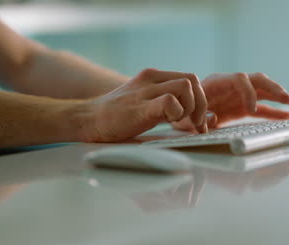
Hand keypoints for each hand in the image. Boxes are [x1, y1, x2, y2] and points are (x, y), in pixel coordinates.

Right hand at [79, 68, 207, 141]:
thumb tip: (201, 117)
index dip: (201, 100)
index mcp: (154, 76)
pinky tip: (167, 123)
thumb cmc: (118, 117)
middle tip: (195, 125)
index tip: (198, 122)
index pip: (190, 78)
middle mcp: (151, 78)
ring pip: (186, 87)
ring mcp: (145, 91)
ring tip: (177, 123)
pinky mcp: (140, 106)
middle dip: (201, 104)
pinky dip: (177, 113)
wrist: (87, 120)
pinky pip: (170, 101)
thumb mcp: (147, 104)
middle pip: (192, 80)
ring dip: (189, 108)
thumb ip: (170, 105)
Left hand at [172, 72, 288, 130]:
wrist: (179, 114)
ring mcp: (238, 96)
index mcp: (217, 83)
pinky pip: (262, 108)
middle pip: (256, 80)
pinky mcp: (242, 108)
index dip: (248, 92)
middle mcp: (230, 86)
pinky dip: (275, 112)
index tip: (250, 109)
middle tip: (286, 98)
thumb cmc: (180, 114)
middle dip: (272, 88)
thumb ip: (195, 118)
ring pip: (263, 92)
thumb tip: (211, 120)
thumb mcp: (183, 117)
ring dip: (279, 95)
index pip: (240, 79)